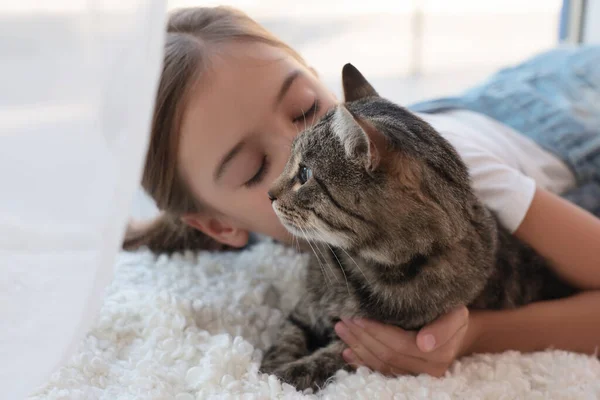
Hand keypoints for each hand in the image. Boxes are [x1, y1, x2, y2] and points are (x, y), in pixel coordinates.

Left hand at [334, 307, 475, 376]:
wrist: (458, 331)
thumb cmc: (452, 316)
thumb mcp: (456, 315)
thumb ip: (443, 328)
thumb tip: (424, 344)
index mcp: (438, 355)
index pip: (399, 344)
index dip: (376, 332)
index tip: (357, 317)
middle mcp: (427, 371)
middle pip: (387, 355)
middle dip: (362, 337)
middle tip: (343, 319)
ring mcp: (415, 376)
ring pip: (380, 364)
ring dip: (357, 347)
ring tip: (341, 330)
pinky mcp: (405, 376)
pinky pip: (380, 372)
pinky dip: (361, 361)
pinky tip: (347, 352)